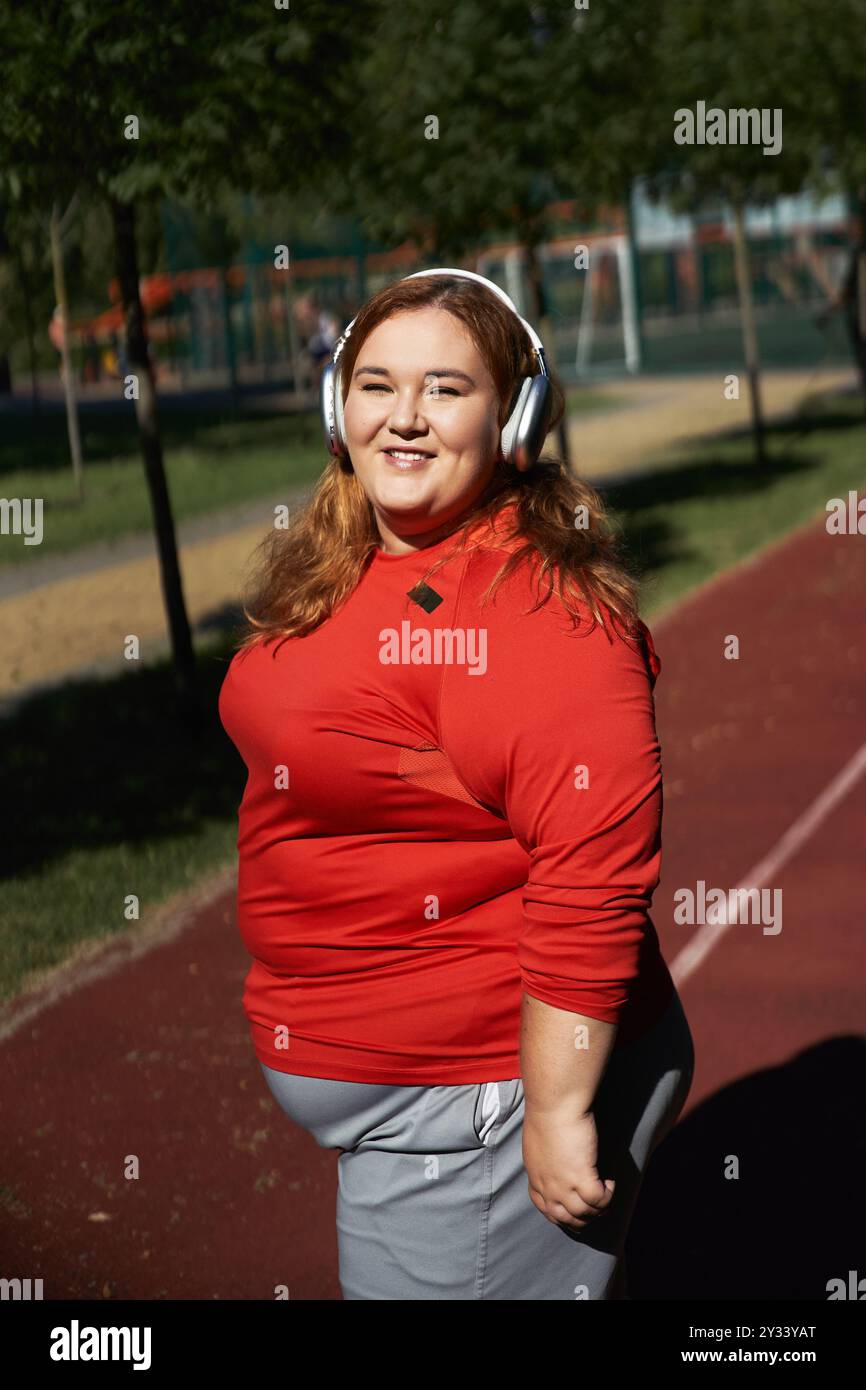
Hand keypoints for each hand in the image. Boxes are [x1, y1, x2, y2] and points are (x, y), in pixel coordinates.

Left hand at [522, 1108, 615, 1230]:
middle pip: (565, 1218)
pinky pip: (599, 1200)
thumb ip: (544, 1158)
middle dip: (582, 1218)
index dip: (562, 1214)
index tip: (574, 1209)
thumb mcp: (537, 1142)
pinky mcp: (581, 1176)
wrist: (554, 1102)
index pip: (546, 1208)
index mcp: (535, 1176)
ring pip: (584, 1213)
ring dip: (597, 1207)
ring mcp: (563, 1184)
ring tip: (605, 1191)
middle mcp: (547, 1186)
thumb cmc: (546, 1112)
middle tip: (595, 1207)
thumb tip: (555, 1160)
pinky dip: (607, 1194)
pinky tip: (609, 1181)